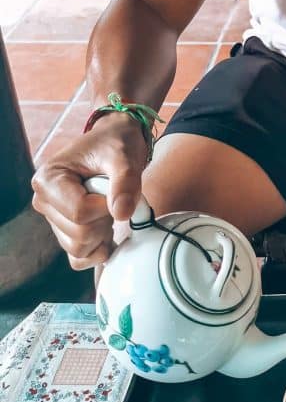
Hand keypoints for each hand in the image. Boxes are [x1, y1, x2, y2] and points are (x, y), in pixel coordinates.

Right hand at [31, 114, 148, 269]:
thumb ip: (125, 181)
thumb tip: (122, 214)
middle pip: (78, 234)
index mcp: (48, 180)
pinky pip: (78, 258)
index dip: (105, 207)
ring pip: (79, 248)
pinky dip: (97, 250)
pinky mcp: (65, 232)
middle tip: (113, 196)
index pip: (79, 212)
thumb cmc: (115, 144)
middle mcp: (44, 202)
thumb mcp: (123, 156)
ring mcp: (53, 219)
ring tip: (108, 207)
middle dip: (105, 220)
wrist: (115, 142)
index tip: (114, 188)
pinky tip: (108, 230)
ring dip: (103, 233)